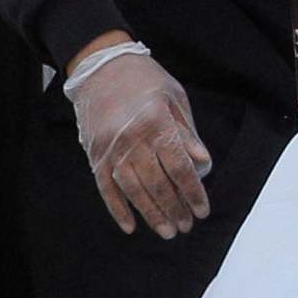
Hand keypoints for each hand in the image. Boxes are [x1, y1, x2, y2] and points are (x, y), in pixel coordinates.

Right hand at [69, 49, 212, 238]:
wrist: (100, 66)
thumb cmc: (144, 80)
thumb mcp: (175, 98)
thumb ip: (188, 133)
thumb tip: (202, 164)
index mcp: (157, 124)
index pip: (180, 168)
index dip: (193, 192)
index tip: (202, 211)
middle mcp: (132, 140)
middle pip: (157, 183)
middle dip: (174, 209)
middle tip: (186, 226)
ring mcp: (110, 149)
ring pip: (132, 190)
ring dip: (150, 214)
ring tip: (167, 231)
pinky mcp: (95, 155)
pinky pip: (106, 188)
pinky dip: (117, 209)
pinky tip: (130, 226)